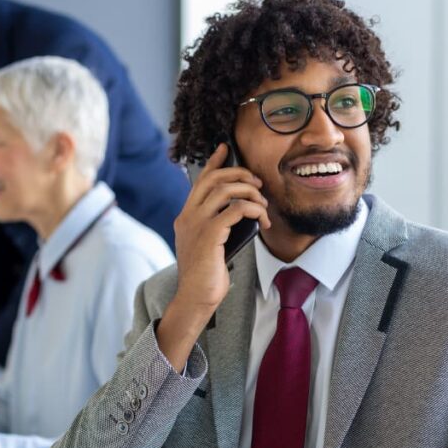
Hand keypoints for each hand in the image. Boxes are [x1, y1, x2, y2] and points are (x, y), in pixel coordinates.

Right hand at [158, 144, 270, 370]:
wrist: (196, 298)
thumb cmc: (207, 276)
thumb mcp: (210, 246)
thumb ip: (217, 227)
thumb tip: (242, 213)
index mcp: (185, 217)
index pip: (198, 181)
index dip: (213, 162)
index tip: (225, 149)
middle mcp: (187, 216)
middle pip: (213, 179)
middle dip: (239, 174)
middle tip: (257, 184)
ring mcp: (196, 224)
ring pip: (225, 190)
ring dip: (250, 193)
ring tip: (263, 206)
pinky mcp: (209, 234)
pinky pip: (235, 209)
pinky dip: (252, 209)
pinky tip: (261, 219)